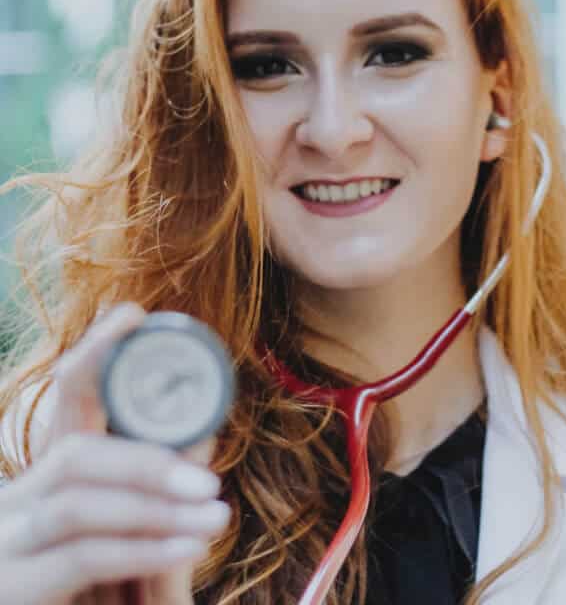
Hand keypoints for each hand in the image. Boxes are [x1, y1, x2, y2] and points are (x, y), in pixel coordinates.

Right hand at [0, 303, 229, 604]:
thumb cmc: (87, 578)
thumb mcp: (115, 526)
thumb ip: (141, 487)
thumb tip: (201, 440)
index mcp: (44, 476)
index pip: (65, 399)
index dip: (95, 354)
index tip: (133, 316)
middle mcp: (16, 500)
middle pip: (73, 455)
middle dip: (145, 459)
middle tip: (210, 478)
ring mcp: (7, 543)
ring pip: (79, 505)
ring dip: (155, 508)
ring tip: (216, 516)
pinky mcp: (12, 588)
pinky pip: (83, 557)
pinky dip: (143, 550)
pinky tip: (187, 547)